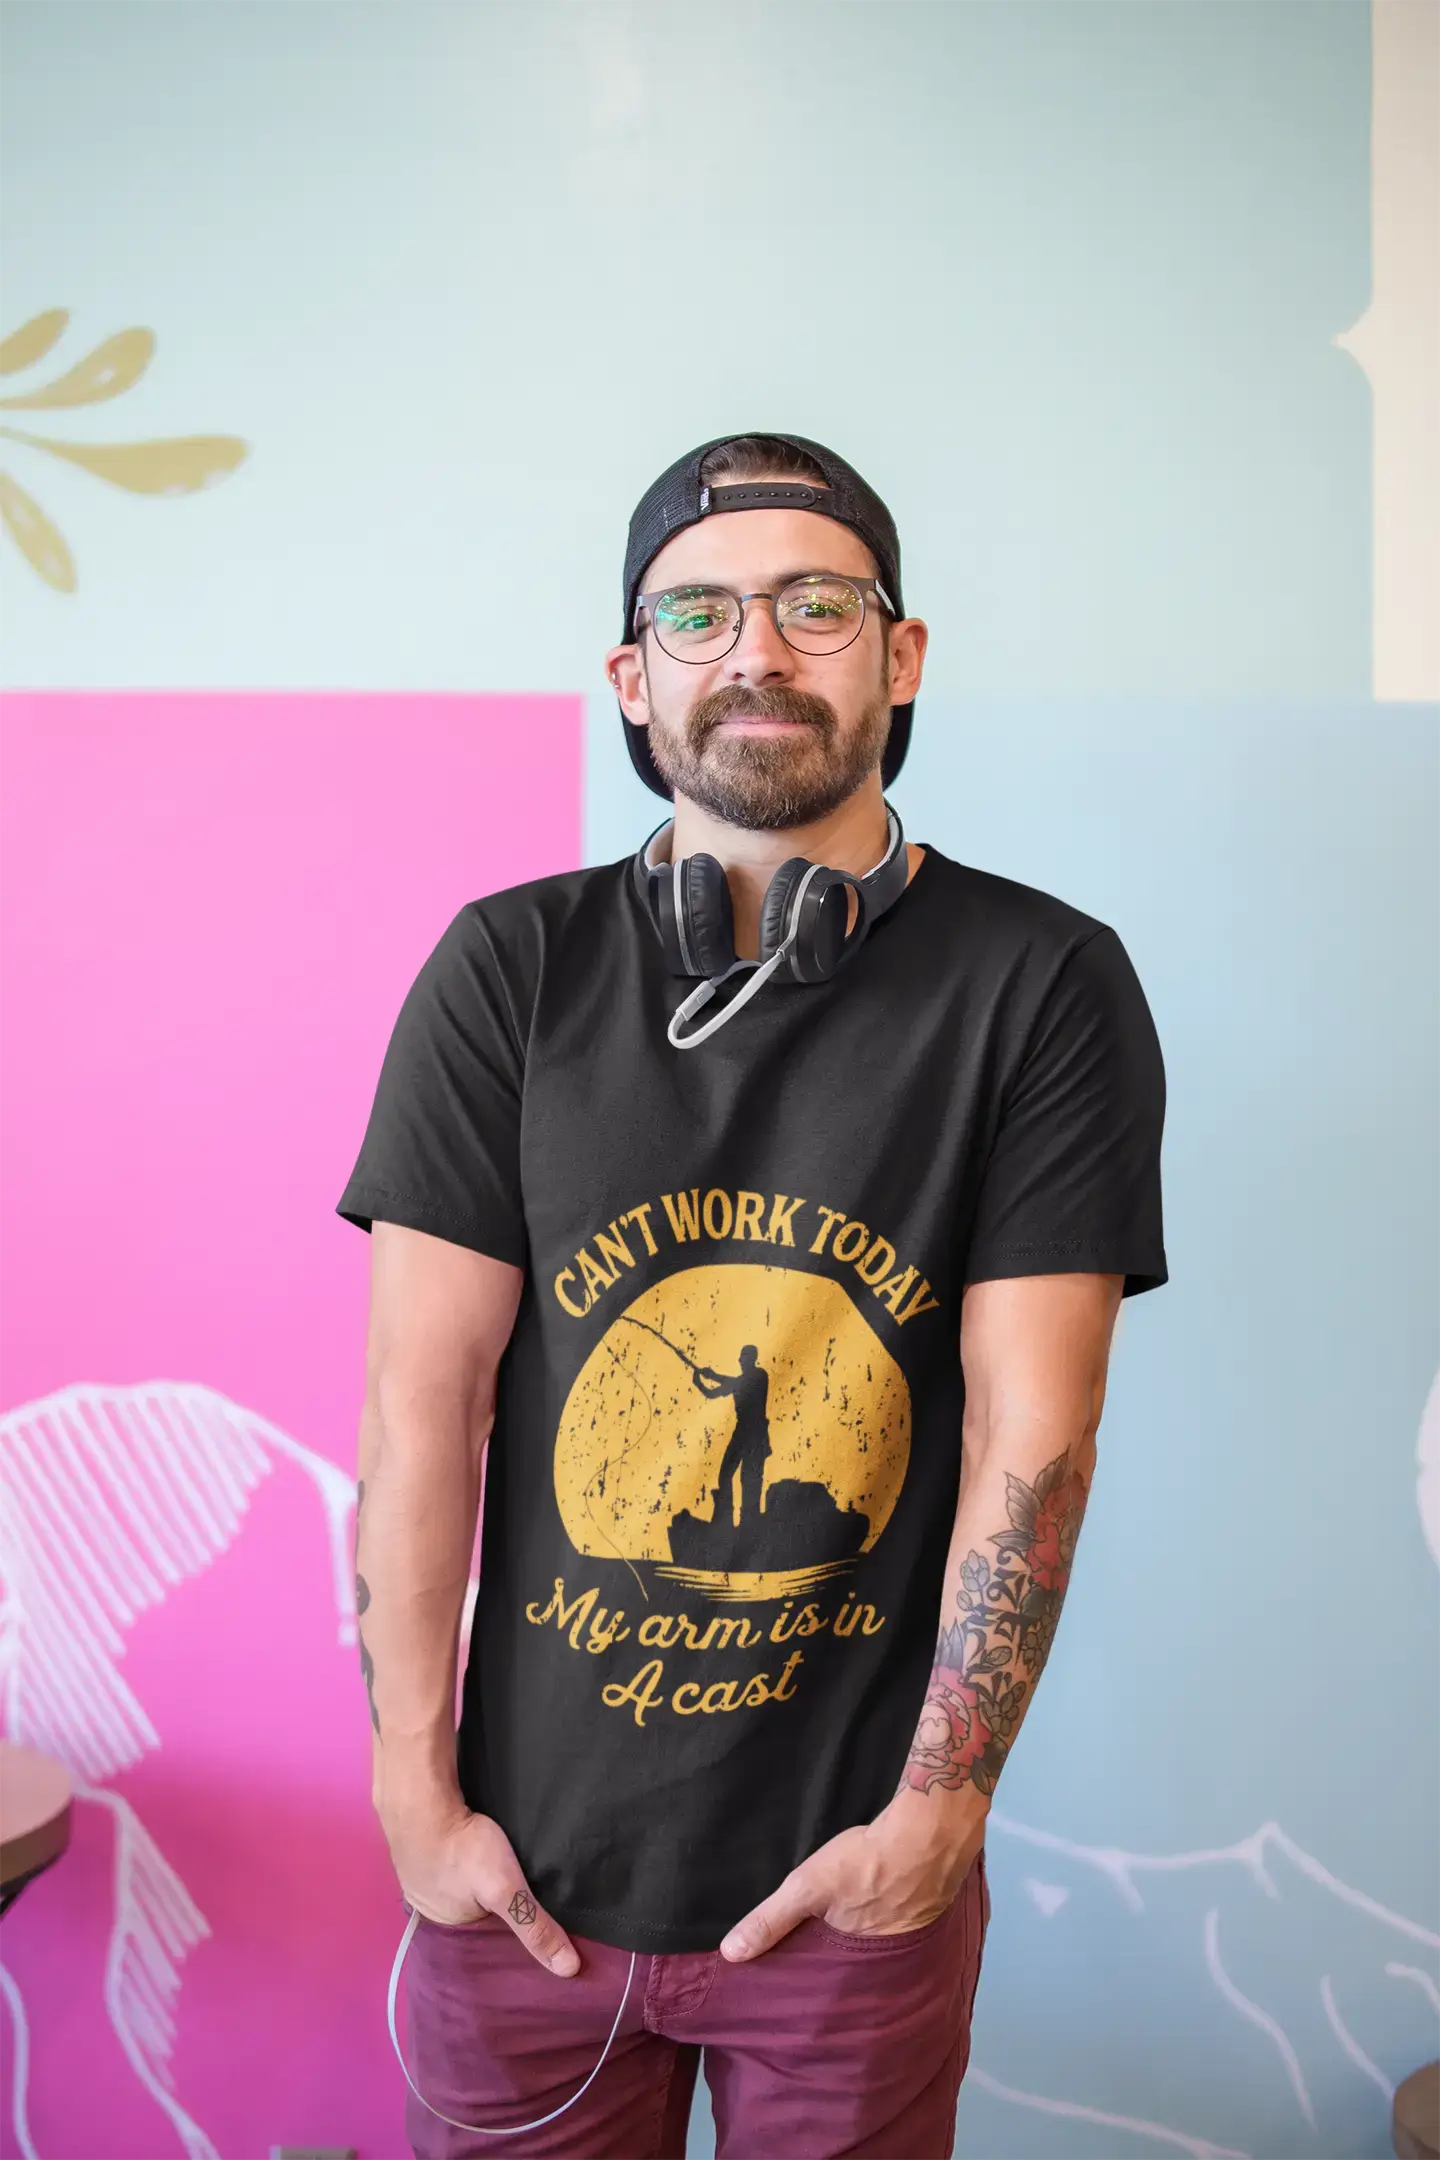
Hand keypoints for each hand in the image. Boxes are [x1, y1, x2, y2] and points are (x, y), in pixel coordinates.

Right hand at [385, 1799, 579, 1976]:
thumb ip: (534, 1925)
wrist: (421, 1799)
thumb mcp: (505, 1890)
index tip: (546, 1929)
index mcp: (451, 1932)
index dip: (517, 1937)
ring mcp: (429, 1878)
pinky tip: (490, 1852)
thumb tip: (569, 1970)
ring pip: (471, 1889)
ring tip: (521, 1876)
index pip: (492, 1945)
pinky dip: (476, 1862)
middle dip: (505, 1911)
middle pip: (482, 1916)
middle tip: (539, 1899)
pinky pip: (460, 1864)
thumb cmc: (462, 1849)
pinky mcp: (431, 1848)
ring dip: (490, 1883)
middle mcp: (436, 1910)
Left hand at [719, 1787, 985, 1961]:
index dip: (808, 1981)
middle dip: (834, 1967)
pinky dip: (887, 1923)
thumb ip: (771, 1920)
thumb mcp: (808, 1888)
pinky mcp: (925, 1914)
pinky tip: (880, 1910)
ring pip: (875, 1948)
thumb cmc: (864, 1864)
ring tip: (840, 1939)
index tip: (786, 1990)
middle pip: (850, 1968)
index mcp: (852, 1961)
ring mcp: (907, 1938)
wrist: (929, 1835)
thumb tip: (729, 1956)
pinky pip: (898, 1927)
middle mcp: (882, 1960)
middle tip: (811, 1961)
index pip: (823, 1983)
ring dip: (861, 1944)